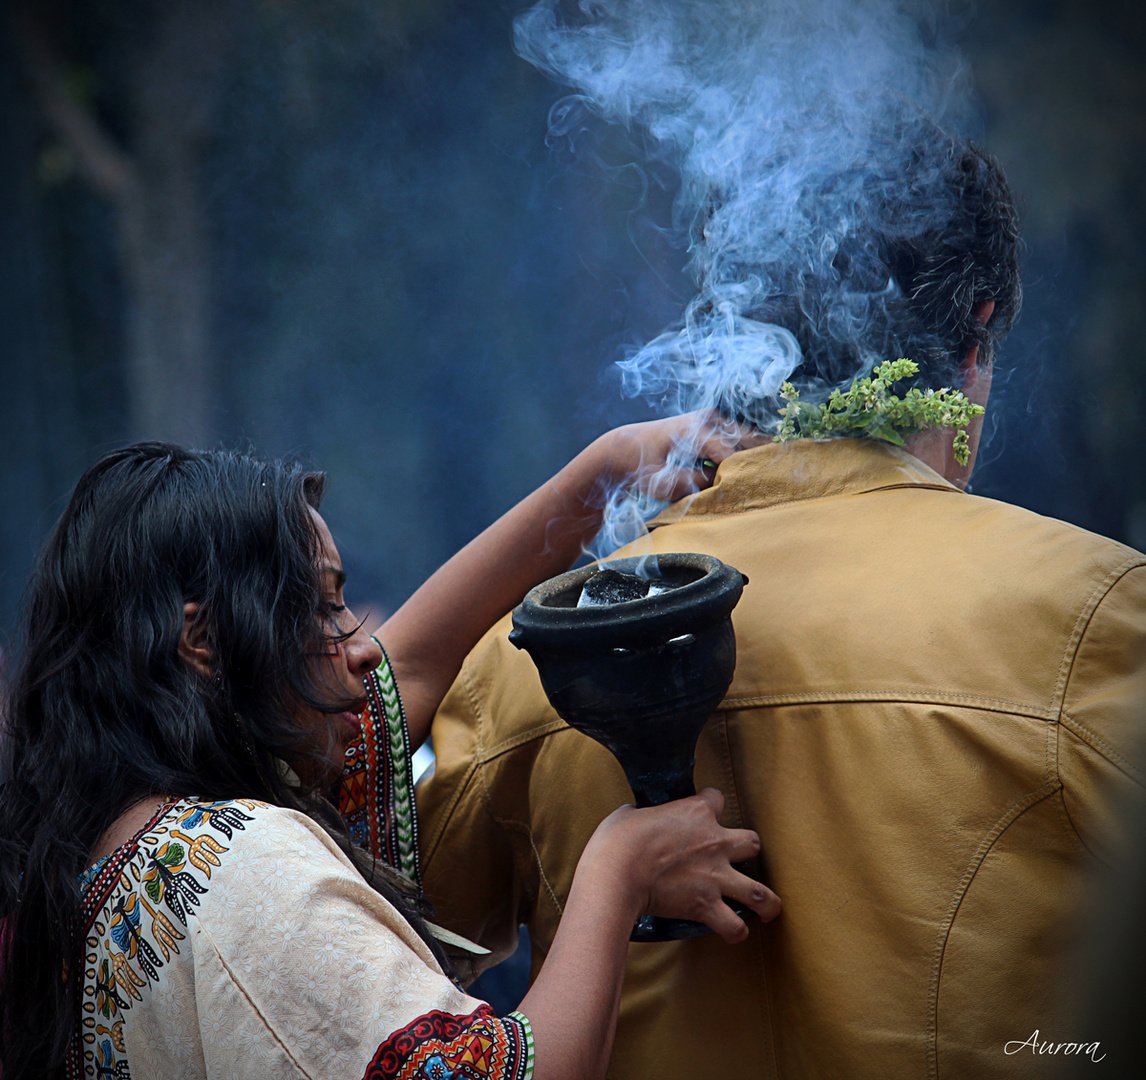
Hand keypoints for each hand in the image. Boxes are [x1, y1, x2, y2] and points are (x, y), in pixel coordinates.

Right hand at [581, 788, 780, 942]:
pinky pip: (734, 926)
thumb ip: (643, 816)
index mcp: (695, 813)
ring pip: (758, 892)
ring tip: (768, 910)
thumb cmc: (619, 840)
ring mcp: (715, 876)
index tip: (705, 812)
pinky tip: (734, 932)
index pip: (716, 798)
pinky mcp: (706, 905)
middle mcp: (714, 842)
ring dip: (765, 902)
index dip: (711, 804)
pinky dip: (736, 932)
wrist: (618, 871)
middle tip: (738, 859)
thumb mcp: (629, 815)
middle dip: (747, 851)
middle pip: (751, 842)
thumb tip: (635, 821)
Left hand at [591, 411, 769, 502]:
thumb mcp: (658, 482)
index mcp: (694, 430)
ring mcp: (713, 419)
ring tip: (775, 476)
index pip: (729, 453)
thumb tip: (718, 486)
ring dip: (758, 455)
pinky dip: (750, 452)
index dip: (742, 474)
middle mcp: (708, 419)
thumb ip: (688, 484)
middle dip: (760, 461)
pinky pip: (741, 439)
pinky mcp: (715, 425)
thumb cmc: (638, 466)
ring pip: (748, 437)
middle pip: (747, 439)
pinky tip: (761, 468)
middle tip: (781, 481)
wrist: (624, 448)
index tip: (756, 492)